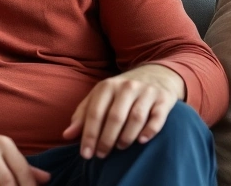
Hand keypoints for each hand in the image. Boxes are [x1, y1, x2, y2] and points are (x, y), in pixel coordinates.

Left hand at [63, 64, 183, 159]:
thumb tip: (67, 135)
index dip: (89, 135)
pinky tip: (142, 141)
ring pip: (136, 118)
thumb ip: (83, 115)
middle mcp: (126, 87)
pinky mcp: (163, 99)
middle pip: (114, 117)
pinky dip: (149, 130)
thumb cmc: (120, 93)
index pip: (95, 113)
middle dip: (106, 139)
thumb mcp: (99, 98)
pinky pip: (157, 117)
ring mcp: (146, 92)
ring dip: (126, 136)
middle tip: (101, 155)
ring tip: (120, 148)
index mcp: (106, 86)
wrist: (155, 75)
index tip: (85, 154)